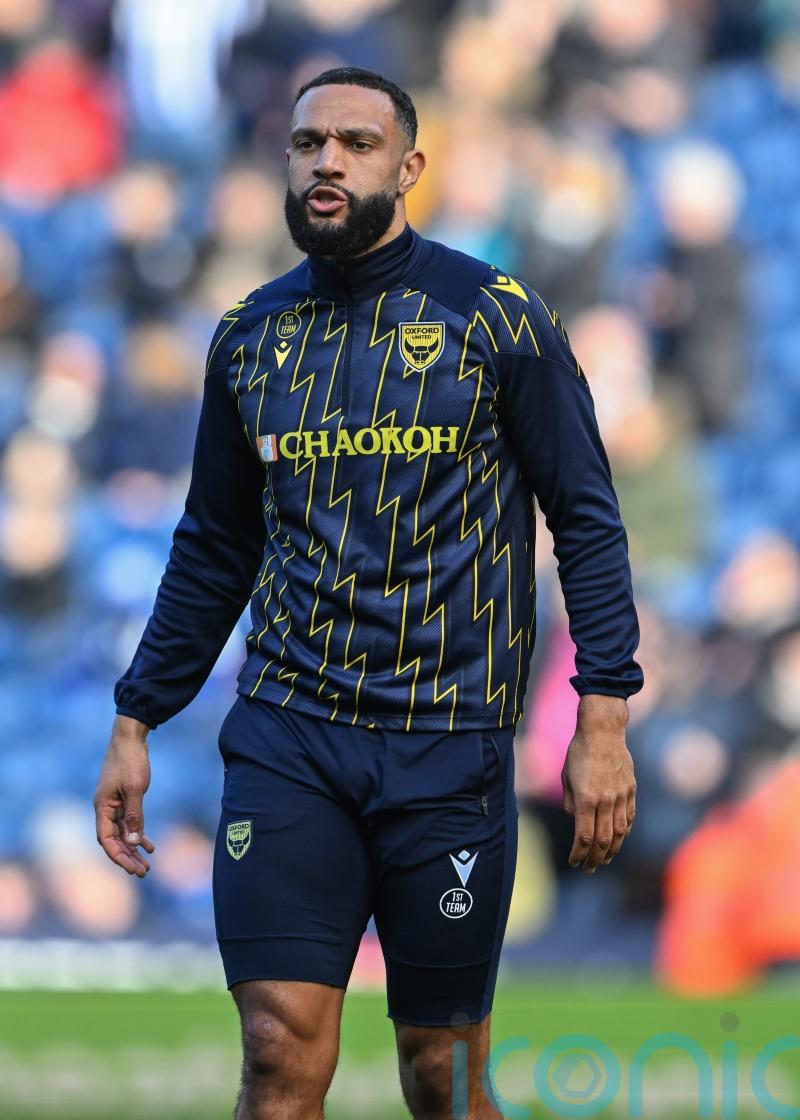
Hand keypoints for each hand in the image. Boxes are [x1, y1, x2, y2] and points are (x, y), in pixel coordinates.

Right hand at [94, 715, 155, 876]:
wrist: (131, 738)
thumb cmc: (131, 761)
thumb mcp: (135, 789)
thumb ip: (134, 816)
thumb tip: (133, 842)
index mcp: (102, 807)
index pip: (106, 839)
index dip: (118, 856)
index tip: (132, 869)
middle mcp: (105, 808)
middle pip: (114, 840)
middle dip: (127, 857)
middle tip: (143, 872)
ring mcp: (114, 804)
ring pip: (122, 833)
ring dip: (133, 849)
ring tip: (147, 864)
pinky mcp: (124, 799)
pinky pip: (128, 822)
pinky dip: (138, 834)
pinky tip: (149, 845)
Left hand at [561, 695, 635, 873]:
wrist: (603, 731)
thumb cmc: (579, 752)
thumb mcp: (566, 777)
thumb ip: (571, 802)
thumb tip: (576, 821)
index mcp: (586, 799)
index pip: (584, 837)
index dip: (579, 854)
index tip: (574, 863)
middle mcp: (605, 801)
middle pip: (603, 840)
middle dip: (594, 859)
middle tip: (589, 869)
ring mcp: (621, 796)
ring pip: (620, 832)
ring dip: (612, 850)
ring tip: (604, 860)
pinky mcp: (631, 790)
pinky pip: (629, 817)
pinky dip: (624, 832)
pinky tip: (618, 840)